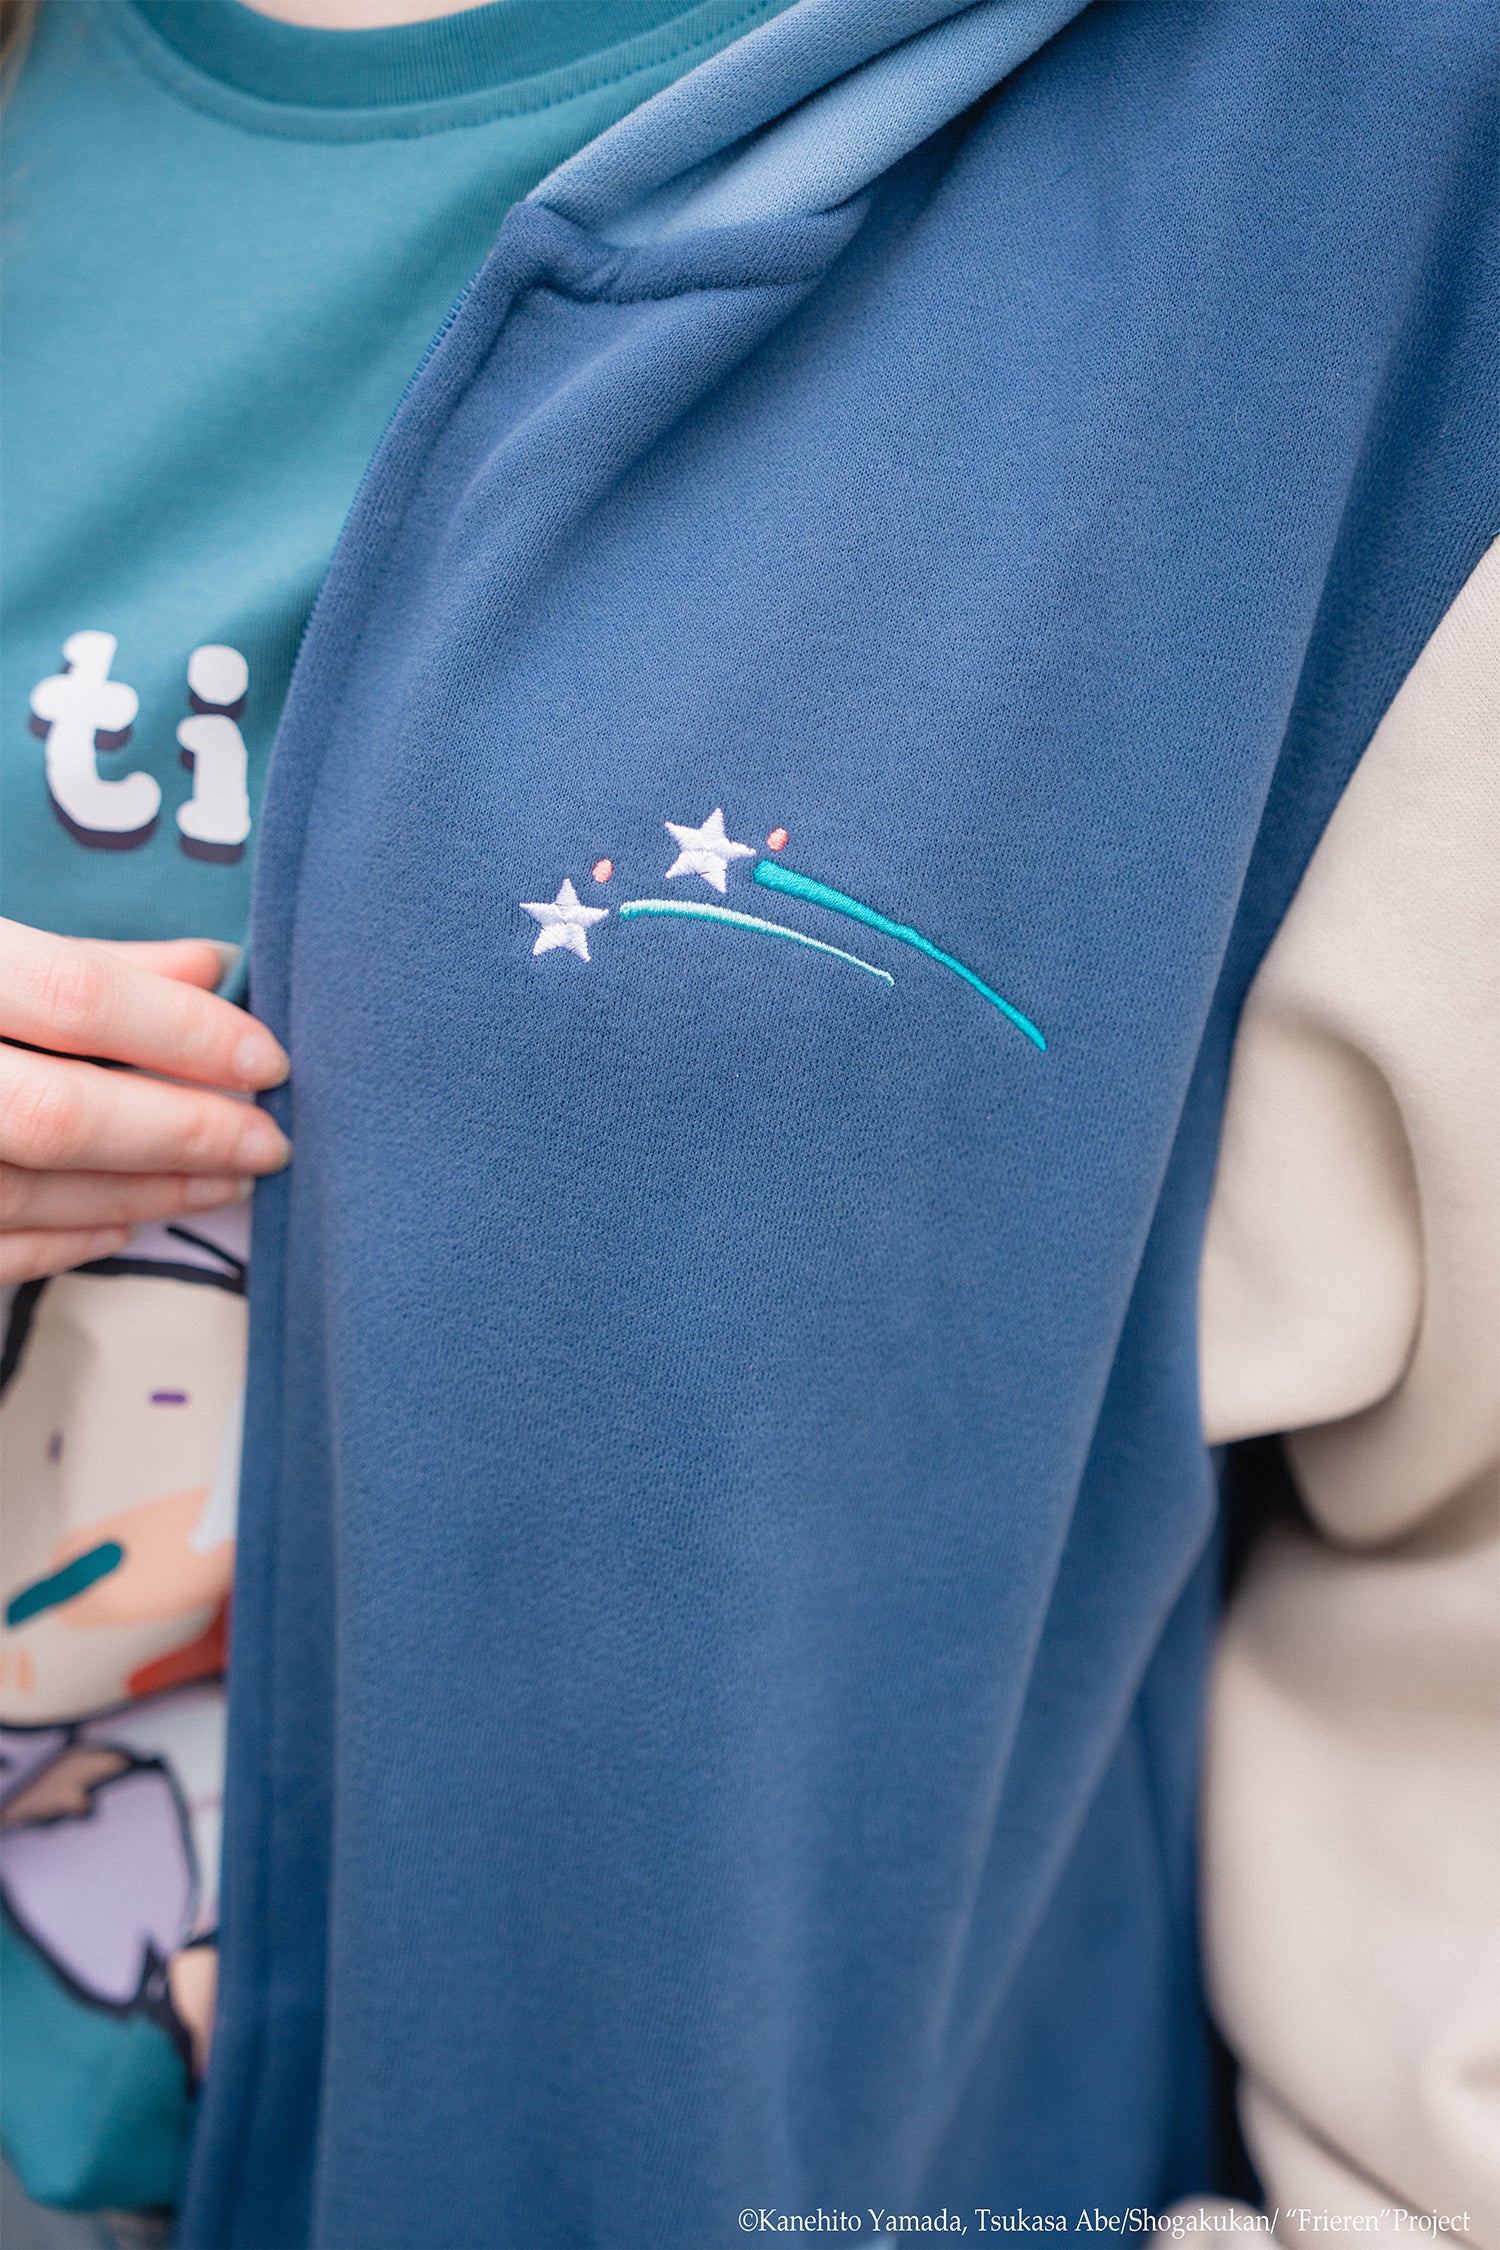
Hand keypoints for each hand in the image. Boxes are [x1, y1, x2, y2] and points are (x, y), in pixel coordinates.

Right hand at [0, 918, 289, 1283]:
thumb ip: (94, 961)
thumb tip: (212, 967)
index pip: (76, 996)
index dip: (185, 1031)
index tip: (268, 1060)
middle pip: (62, 1112)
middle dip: (184, 1132)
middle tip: (268, 1142)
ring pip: (30, 1189)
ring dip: (145, 1192)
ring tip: (226, 1183)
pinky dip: (63, 1241)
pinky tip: (129, 1223)